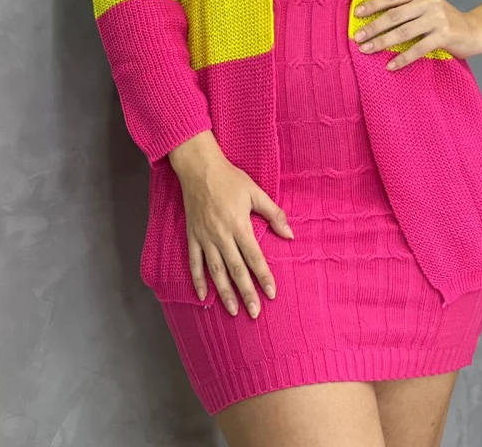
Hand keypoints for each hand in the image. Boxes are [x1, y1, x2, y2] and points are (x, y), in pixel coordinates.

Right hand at [175, 146, 294, 317]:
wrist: (199, 168)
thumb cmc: (230, 179)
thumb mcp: (255, 192)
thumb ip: (273, 214)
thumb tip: (290, 234)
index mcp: (239, 225)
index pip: (254, 257)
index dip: (263, 277)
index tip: (271, 294)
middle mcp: (221, 235)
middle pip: (236, 270)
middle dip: (246, 293)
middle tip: (255, 312)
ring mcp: (205, 237)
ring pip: (216, 271)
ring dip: (225, 293)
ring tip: (233, 311)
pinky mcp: (192, 236)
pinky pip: (194, 262)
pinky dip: (198, 280)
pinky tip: (203, 296)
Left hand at [353, 0, 480, 68]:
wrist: (474, 30)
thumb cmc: (443, 19)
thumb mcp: (426, 5)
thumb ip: (407, 7)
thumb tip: (373, 17)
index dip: (372, 5)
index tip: (356, 14)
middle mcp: (429, 1)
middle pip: (394, 15)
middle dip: (373, 27)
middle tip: (357, 37)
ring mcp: (438, 18)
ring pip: (403, 32)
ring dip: (382, 42)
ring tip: (366, 50)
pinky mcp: (444, 35)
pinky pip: (418, 48)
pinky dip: (402, 58)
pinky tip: (390, 65)